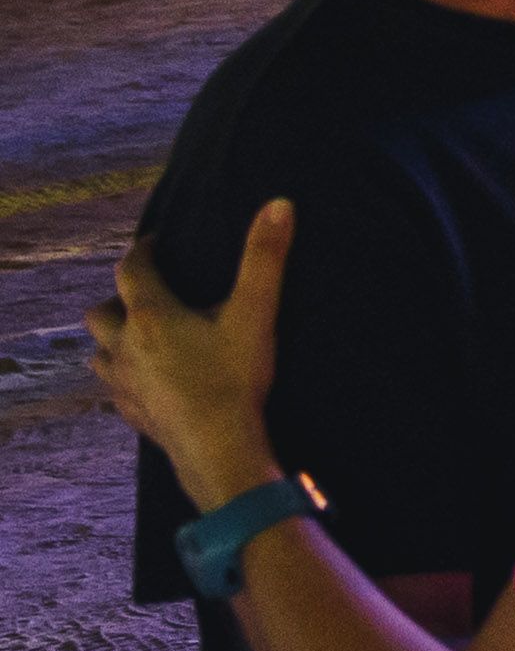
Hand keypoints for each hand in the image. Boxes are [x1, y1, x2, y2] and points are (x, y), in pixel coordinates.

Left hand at [91, 201, 291, 510]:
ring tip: (140, 338)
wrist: (216, 447)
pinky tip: (148, 381)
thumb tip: (279, 203)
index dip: (142, 252)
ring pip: (98, 351)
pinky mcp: (129, 411)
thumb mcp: (256, 313)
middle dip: (118, 299)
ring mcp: (122, 381)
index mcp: (150, 314)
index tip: (155, 244)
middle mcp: (124, 344)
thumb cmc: (233, 378)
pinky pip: (114, 387)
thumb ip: (265, 256)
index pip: (131, 269)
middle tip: (146, 296)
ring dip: (113, 339)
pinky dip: (125, 376)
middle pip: (100, 312)